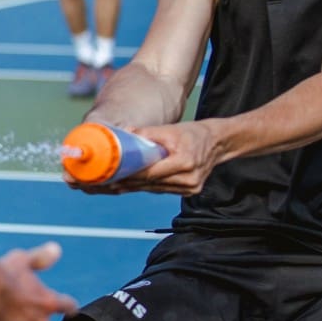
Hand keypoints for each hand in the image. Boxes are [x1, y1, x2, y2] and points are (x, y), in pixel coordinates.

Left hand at [67, 120, 217, 196]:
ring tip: (109, 184)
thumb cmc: (194, 133)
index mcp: (184, 162)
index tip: (109, 175)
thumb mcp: (171, 129)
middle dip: (124, 182)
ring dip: (132, 186)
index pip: (149, 172)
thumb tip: (122, 134)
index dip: (127, 175)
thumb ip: (147, 134)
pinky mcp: (188, 191)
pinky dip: (145, 186)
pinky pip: (160, 189)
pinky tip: (128, 185)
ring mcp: (189, 188)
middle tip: (103, 182)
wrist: (218, 144)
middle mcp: (188, 179)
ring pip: (153, 189)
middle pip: (148, 184)